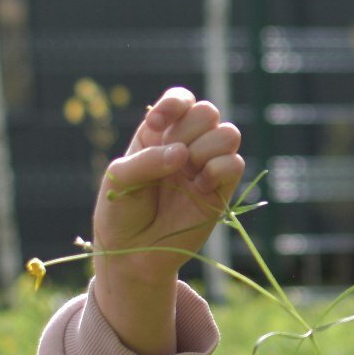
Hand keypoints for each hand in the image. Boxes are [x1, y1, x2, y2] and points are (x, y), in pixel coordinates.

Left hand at [92, 88, 243, 354]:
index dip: (175, 104)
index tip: (156, 125)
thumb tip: (184, 154)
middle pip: (207, 111)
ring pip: (228, 133)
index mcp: (160, 134)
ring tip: (187, 173)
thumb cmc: (120, 211)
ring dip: (205, 148)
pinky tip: (199, 188)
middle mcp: (186, 145)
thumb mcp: (118, 178)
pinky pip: (235, 164)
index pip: (181, 100)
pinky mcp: (221, 191)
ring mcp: (205, 167)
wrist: (131, 254)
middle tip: (171, 158)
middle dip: (188, 130)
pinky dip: (218, 170)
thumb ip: (147, 159)